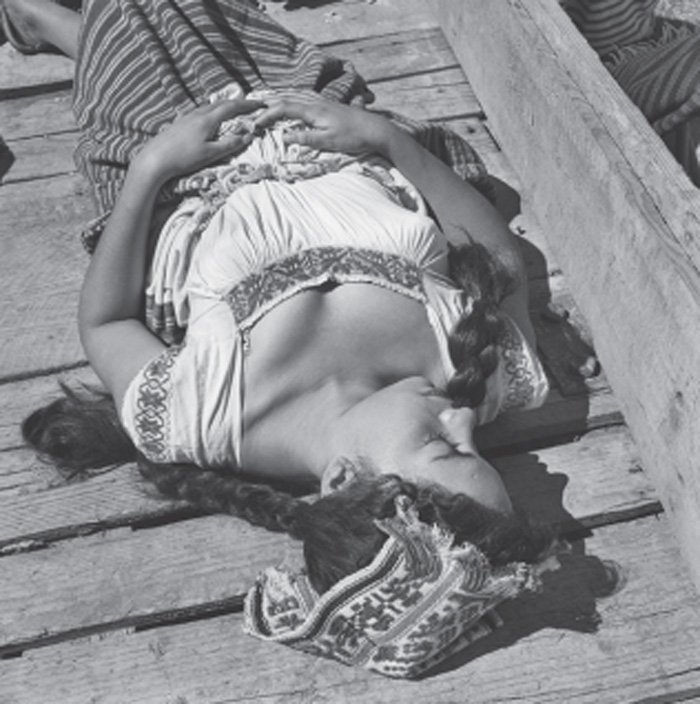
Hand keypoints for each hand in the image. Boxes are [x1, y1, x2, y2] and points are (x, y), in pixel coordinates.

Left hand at [134, 98, 264, 182]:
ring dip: (224, 107)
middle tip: (250, 106)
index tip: (260, 104)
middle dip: (237, 104)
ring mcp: (187, 117)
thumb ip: (229, 144)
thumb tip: (247, 136)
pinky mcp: (180, 123)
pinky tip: (211, 119)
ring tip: (233, 111)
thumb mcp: (210, 154)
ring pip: (210, 107)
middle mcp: (197, 114)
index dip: (247, 105)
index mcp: (208, 120)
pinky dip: (212, 112)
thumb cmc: (183, 158)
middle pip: (221, 104)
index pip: (232, 108)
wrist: (155, 159)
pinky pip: (201, 112)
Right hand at [254, 96, 393, 155]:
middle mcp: (316, 103)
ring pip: (296, 97)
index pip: (284, 109)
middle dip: (269, 103)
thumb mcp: (328, 141)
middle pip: (287, 99)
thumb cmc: (353, 137)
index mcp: (313, 110)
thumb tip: (283, 136)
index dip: (267, 115)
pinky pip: (305, 100)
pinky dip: (293, 101)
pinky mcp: (330, 107)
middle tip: (253, 106)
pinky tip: (294, 103)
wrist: (376, 129)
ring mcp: (324, 103)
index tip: (254, 123)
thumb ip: (305, 138)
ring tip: (267, 102)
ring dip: (280, 100)